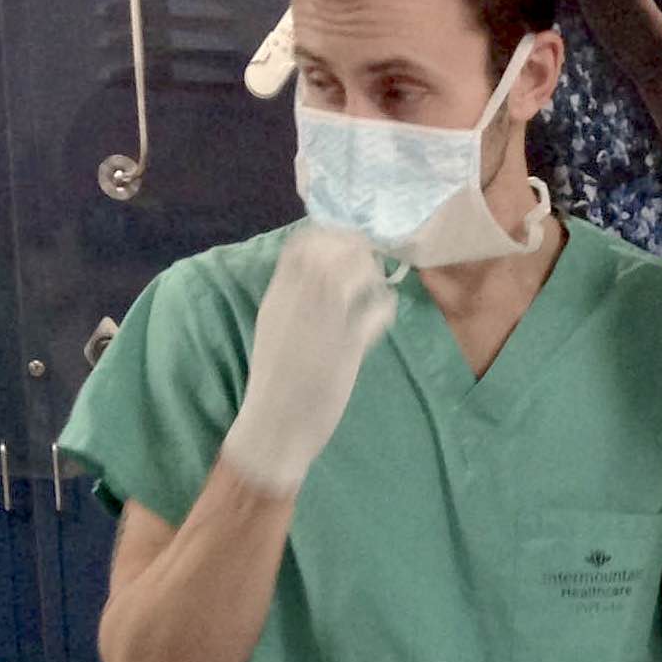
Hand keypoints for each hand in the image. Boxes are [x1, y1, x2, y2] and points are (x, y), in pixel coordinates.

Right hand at [221, 225, 395, 495]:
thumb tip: (314, 282)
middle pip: (330, 249)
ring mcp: (323, 323)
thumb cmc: (277, 382)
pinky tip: (385, 312)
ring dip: (371, 273)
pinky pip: (374, 312)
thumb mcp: (276, 331)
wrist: (275, 424)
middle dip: (357, 248)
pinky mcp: (346, 348)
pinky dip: (385, 306)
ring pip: (352, 272)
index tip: (346, 244)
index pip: (300, 245)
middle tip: (370, 261)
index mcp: (277, 297)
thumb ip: (292, 302)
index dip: (329, 236)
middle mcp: (298, 302)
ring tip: (377, 286)